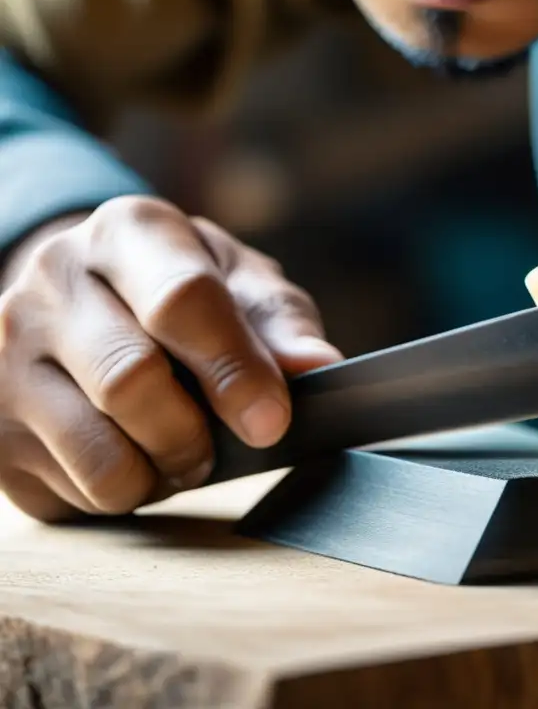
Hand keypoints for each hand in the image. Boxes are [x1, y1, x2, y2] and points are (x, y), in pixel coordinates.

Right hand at [0, 195, 341, 520]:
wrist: (90, 298)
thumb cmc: (185, 292)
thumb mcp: (244, 287)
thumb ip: (281, 325)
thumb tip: (318, 366)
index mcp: (128, 232)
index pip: (181, 301)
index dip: (235, 370)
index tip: (272, 421)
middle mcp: (51, 280)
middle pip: (130, 381)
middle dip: (195, 433)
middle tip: (224, 445)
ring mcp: (5, 353)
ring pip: (98, 453)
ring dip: (162, 472)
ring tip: (180, 451)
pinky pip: (74, 492)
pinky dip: (124, 493)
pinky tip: (132, 455)